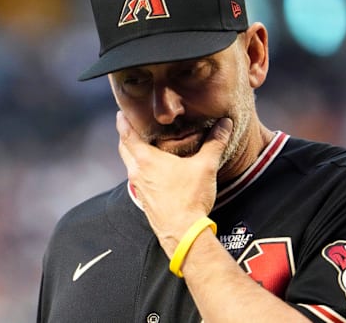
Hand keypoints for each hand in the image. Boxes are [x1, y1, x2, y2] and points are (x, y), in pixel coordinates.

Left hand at [116, 111, 232, 256]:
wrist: (183, 233)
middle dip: (125, 136)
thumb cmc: (190, 199)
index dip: (123, 122)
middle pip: (124, 149)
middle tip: (130, 126)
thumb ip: (215, 143)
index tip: (121, 112)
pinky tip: (153, 170)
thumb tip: (225, 124)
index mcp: (146, 160)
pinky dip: (140, 169)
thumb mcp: (205, 166)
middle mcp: (137, 172)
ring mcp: (139, 188)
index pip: (127, 135)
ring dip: (132, 153)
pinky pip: (137, 178)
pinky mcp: (144, 200)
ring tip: (142, 145)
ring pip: (129, 165)